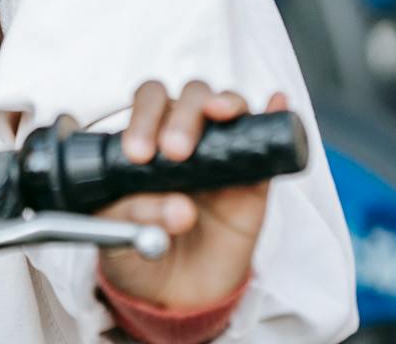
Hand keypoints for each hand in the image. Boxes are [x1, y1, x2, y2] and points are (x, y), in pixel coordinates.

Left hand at [94, 80, 286, 310]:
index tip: (139, 154)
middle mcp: (186, 138)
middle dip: (182, 115)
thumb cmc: (140, 258)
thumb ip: (136, 219)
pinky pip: (266, 141)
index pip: (147, 104)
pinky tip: (277, 103)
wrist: (178, 299)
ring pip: (227, 106)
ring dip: (224, 102)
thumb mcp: (118, 241)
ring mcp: (222, 154)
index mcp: (148, 143)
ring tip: (220, 114)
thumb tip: (180, 208)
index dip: (144, 118)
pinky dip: (274, 116)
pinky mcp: (254, 179)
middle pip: (189, 97)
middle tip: (175, 153)